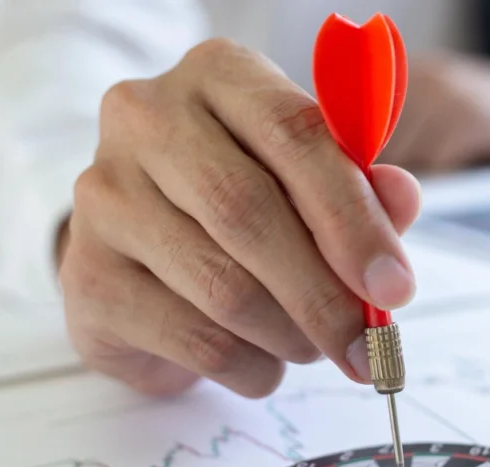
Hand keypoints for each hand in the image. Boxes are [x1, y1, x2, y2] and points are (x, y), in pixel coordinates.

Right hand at [57, 39, 420, 397]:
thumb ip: (358, 189)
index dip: (354, 219)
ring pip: (224, 287)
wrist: (141, 251)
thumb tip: (402, 198)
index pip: (295, 137)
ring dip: (291, 336)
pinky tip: (265, 366)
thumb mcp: (308, 183)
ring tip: (314, 347)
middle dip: (325, 295)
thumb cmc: (240, 203)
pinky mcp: (87, 277)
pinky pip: (192, 338)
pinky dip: (250, 367)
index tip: (395, 289)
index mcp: (217, 76)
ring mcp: (104, 197)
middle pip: (250, 214)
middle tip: (369, 347)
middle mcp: (147, 120)